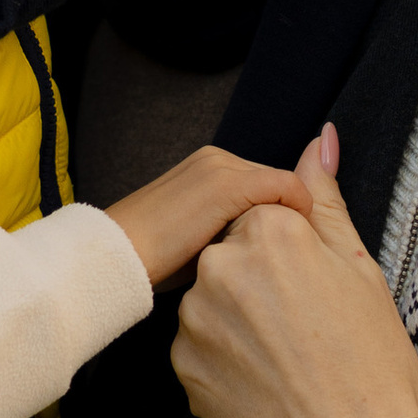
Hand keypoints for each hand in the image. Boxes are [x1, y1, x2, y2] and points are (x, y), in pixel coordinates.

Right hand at [106, 144, 314, 289]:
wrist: (115, 255)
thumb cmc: (152, 260)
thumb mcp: (199, 241)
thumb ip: (228, 231)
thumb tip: (255, 246)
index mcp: (209, 166)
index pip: (267, 184)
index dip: (283, 216)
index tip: (292, 251)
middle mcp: (217, 157)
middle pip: (279, 184)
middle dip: (293, 217)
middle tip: (303, 255)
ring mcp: (222, 168)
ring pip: (284, 186)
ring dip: (297, 217)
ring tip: (303, 255)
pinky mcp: (228, 185)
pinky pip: (285, 190)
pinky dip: (299, 214)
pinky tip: (296, 246)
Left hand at [175, 129, 417, 417]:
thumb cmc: (370, 356)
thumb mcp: (358, 267)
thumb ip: (324, 200)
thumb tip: (318, 138)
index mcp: (267, 228)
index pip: (262, 220)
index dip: (290, 257)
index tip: (312, 291)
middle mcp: (221, 264)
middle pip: (231, 259)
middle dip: (259, 287)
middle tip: (303, 329)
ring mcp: (196, 318)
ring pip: (213, 305)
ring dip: (239, 324)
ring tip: (286, 359)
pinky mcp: (182, 366)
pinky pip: (200, 349)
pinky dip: (226, 362)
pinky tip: (265, 382)